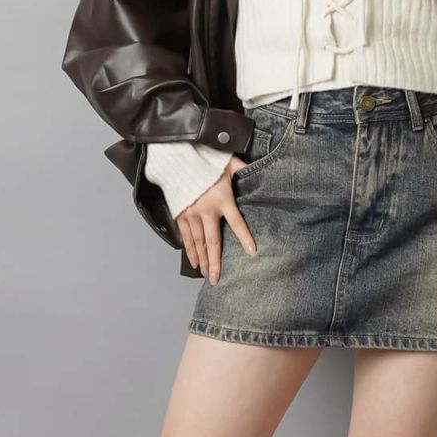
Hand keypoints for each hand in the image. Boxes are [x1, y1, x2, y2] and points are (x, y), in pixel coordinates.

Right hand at [174, 156, 257, 283]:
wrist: (177, 158)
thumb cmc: (206, 160)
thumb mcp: (228, 162)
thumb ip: (243, 168)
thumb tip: (260, 168)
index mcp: (222, 199)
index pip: (237, 222)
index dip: (244, 237)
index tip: (252, 252)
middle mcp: (206, 210)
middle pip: (212, 241)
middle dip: (215, 262)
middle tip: (217, 279)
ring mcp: (191, 214)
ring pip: (198, 243)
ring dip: (202, 260)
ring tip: (206, 275)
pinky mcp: (180, 214)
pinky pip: (186, 237)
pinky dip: (190, 250)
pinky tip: (194, 262)